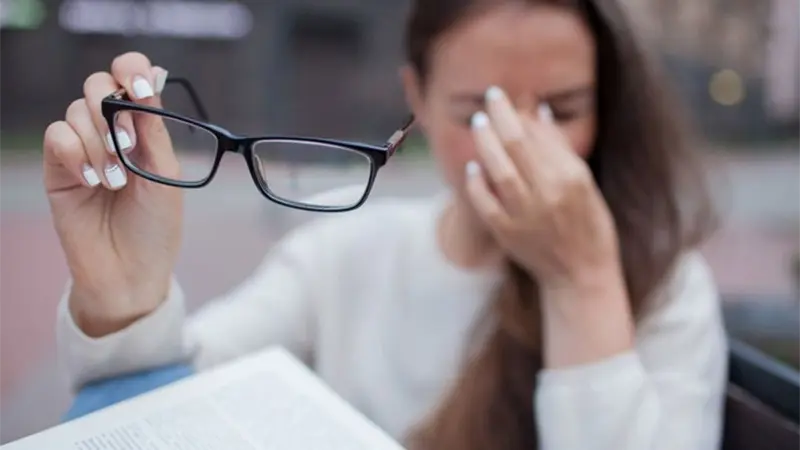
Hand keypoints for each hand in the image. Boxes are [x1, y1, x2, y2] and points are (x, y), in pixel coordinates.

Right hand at [43, 52, 181, 333]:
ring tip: (114, 182)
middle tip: (126, 148)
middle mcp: (112, 132)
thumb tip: (151, 81)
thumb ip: (153, 130)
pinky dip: (74, 153)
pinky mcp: (58, 168)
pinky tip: (91, 181)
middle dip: (112, 111)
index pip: (132, 79)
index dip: (132, 70)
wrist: (130, 273)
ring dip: (98, 143)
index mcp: (144, 130)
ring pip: (77, 111)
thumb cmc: (155, 228)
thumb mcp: (165, 175)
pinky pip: (56, 136)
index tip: (140, 88)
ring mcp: (83, 149)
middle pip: (97, 85)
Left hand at [465, 86, 619, 291]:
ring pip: (499, 171)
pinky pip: (485, 203)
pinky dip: (476, 183)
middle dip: (500, 118)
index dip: (517, 113)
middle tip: (489, 99)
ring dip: (485, 143)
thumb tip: (538, 111)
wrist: (581, 274)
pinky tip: (472, 167)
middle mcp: (549, 194)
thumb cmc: (588, 225)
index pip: (538, 136)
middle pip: (517, 146)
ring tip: (479, 123)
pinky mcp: (508, 233)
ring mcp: (526, 215)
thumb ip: (560, 148)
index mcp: (571, 178)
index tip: (503, 97)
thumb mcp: (585, 183)